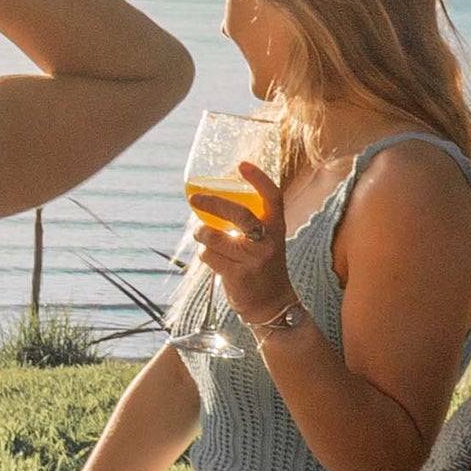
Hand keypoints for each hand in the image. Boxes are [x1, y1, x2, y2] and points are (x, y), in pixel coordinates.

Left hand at [189, 160, 295, 325]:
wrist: (272, 305)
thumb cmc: (261, 267)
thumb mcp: (263, 241)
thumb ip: (246, 224)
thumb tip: (208, 203)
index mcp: (276, 228)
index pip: (273, 197)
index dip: (259, 179)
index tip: (242, 165)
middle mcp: (267, 242)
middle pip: (238, 213)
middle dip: (212, 203)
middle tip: (194, 199)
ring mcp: (253, 259)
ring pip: (213, 235)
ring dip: (202, 235)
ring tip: (205, 238)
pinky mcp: (237, 275)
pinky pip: (207, 255)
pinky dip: (205, 255)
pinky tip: (215, 262)